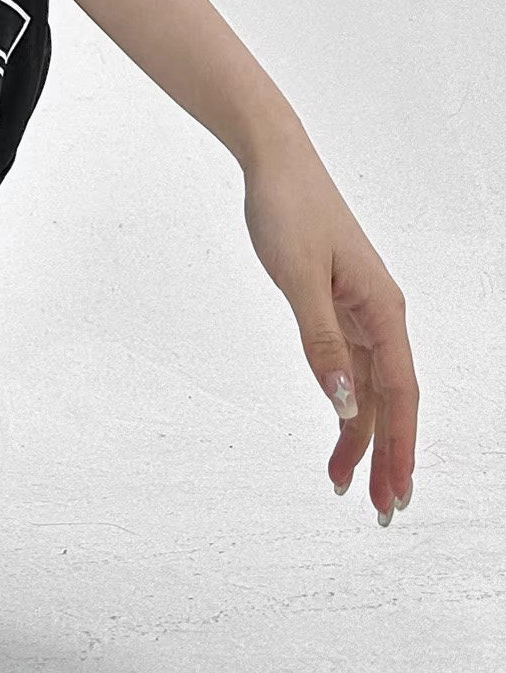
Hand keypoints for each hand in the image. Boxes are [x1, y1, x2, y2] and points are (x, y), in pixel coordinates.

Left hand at [240, 135, 417, 522]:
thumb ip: (319, 340)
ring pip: (367, 386)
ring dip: (360, 433)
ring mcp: (359, 309)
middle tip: (380, 510)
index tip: (394, 493)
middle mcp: (380, 314)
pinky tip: (338, 427)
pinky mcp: (336, 302)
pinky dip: (343, 397)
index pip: (399, 396)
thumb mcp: (297, 277)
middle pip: (390, 399)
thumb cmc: (288, 210)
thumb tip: (342, 404)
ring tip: (344, 482)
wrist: (274, 162)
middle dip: (387, 455)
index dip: (398, 447)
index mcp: (382, 310)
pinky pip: (348, 363)